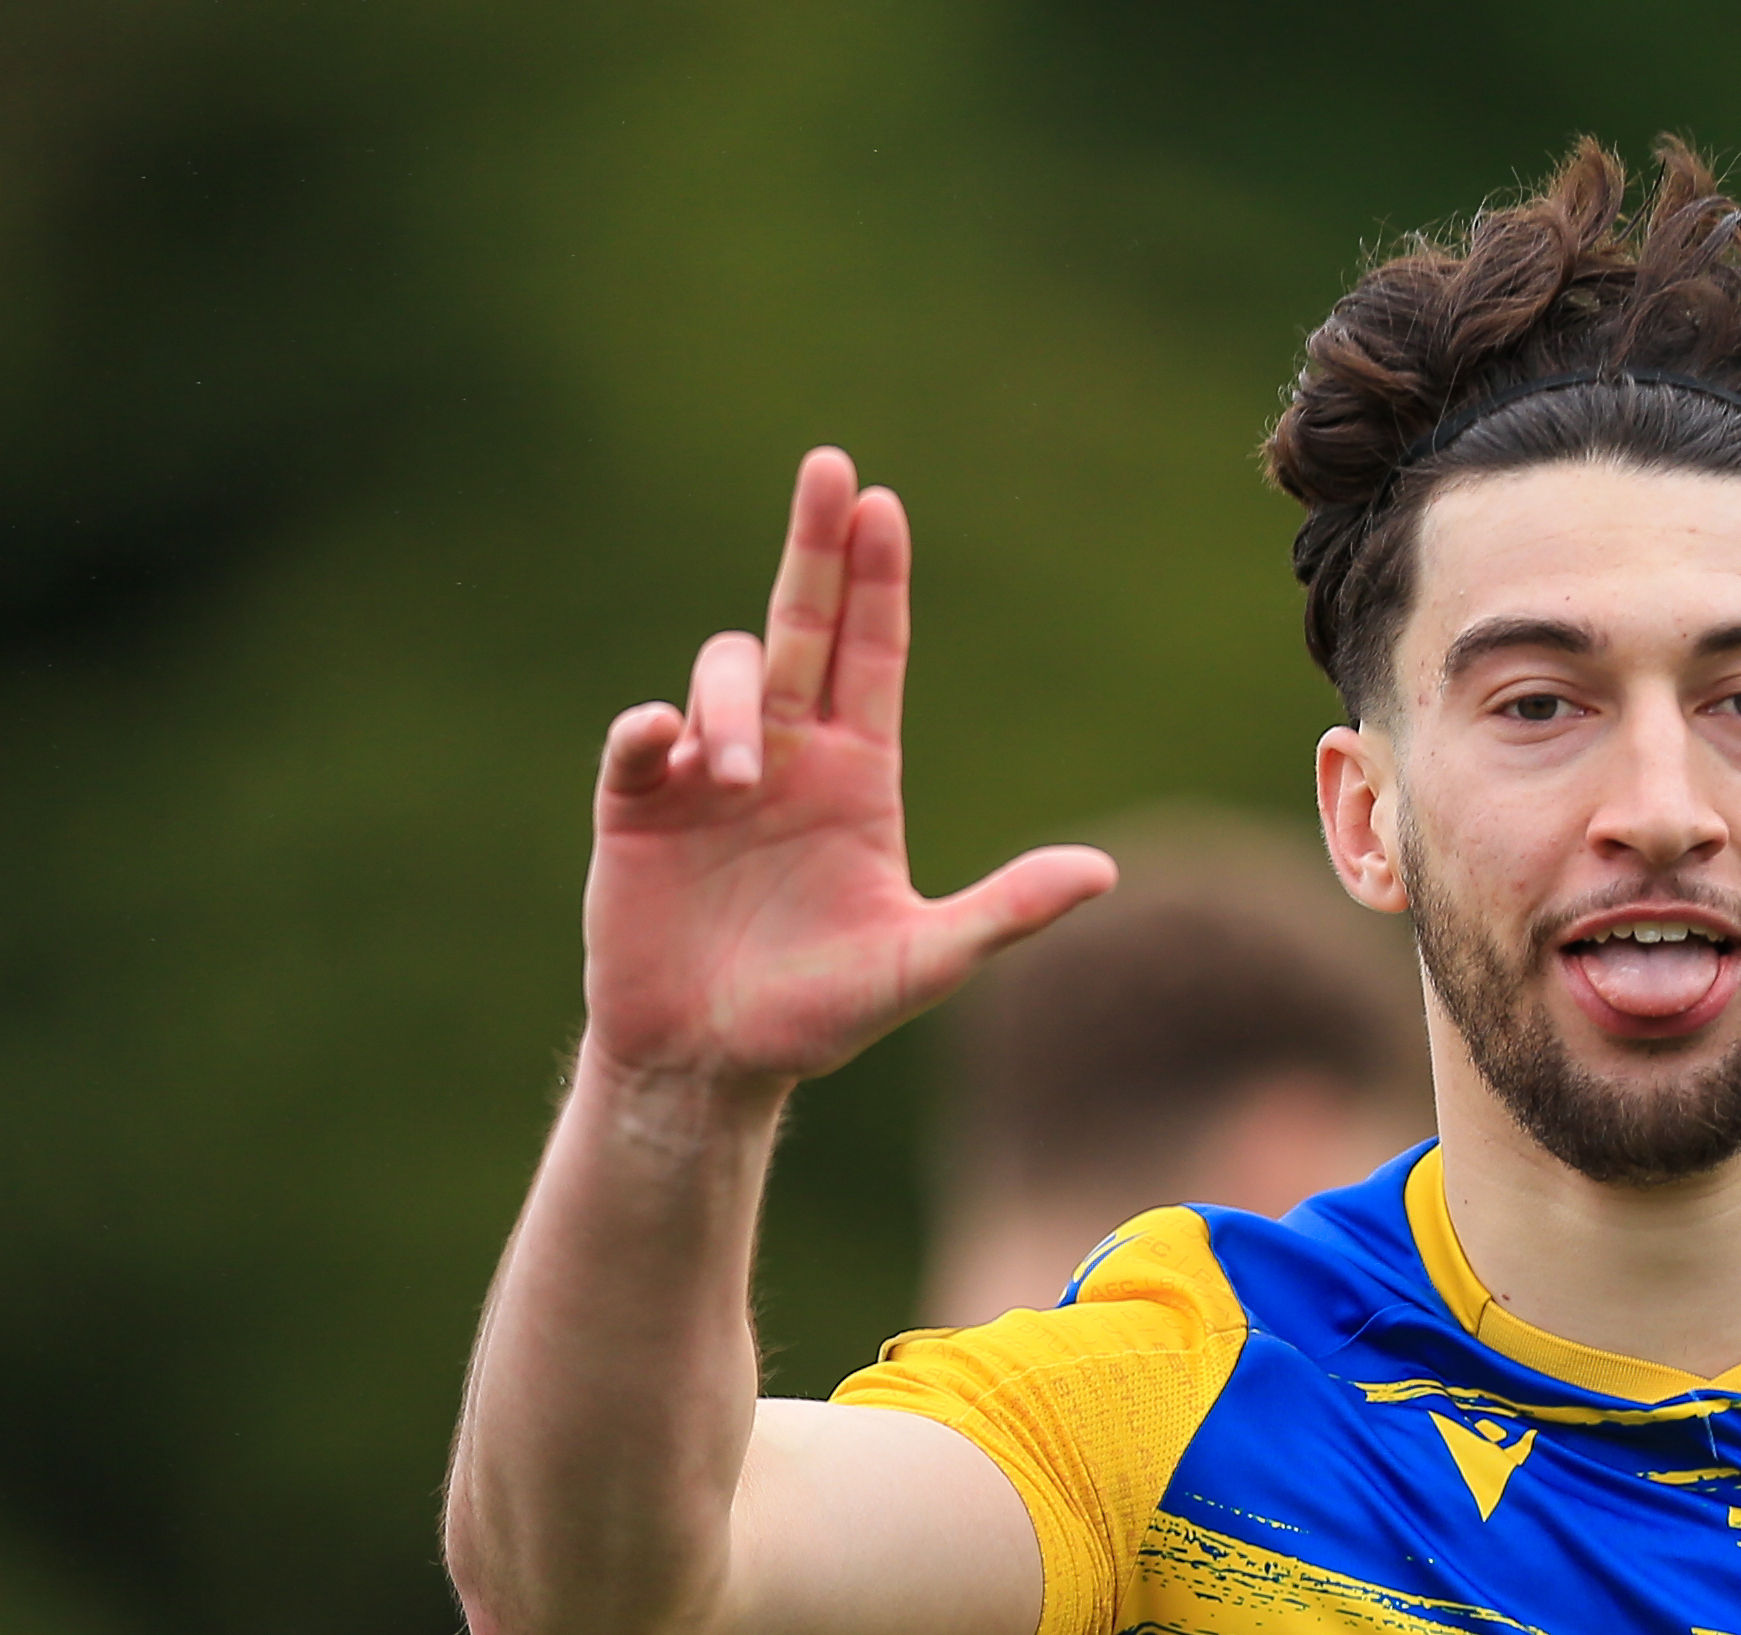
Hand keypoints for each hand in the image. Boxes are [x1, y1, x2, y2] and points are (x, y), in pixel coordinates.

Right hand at [584, 449, 1112, 1086]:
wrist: (711, 1061)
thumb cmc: (820, 1013)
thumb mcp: (924, 962)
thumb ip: (1005, 913)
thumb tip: (1102, 875)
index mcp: (855, 775)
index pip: (871, 654)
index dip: (875, 580)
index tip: (881, 505)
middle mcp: (785, 754)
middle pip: (801, 623)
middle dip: (814, 545)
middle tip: (830, 467)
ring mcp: (706, 774)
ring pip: (724, 676)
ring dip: (732, 705)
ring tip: (733, 780)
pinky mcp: (637, 806)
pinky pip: (638, 738)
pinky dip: (649, 729)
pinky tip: (664, 743)